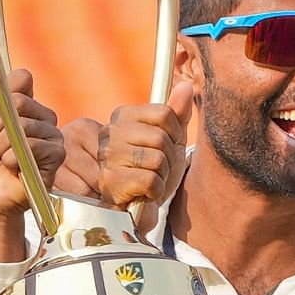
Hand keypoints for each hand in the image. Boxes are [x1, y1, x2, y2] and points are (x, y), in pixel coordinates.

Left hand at [0, 66, 62, 255]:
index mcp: (21, 103)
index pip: (22, 77)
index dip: (5, 89)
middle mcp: (39, 116)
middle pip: (21, 100)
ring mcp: (50, 135)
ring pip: (26, 124)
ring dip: (3, 144)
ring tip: (1, 157)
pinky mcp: (56, 156)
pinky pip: (36, 146)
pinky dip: (15, 158)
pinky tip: (12, 168)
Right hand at [64, 79, 195, 218]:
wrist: (137, 208)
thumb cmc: (152, 171)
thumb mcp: (170, 139)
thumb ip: (177, 113)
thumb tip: (186, 86)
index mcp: (123, 116)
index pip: (165, 114)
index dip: (174, 134)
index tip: (165, 147)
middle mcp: (111, 132)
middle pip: (162, 137)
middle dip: (169, 158)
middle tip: (156, 169)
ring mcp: (108, 157)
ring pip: (158, 159)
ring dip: (162, 176)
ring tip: (149, 180)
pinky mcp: (110, 181)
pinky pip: (151, 180)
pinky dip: (155, 191)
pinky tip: (143, 193)